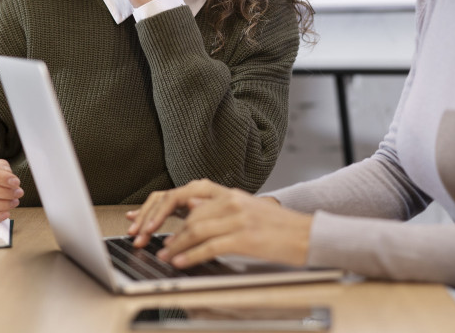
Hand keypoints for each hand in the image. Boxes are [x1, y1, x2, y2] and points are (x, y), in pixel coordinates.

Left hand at [125, 179, 311, 267]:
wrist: (307, 235)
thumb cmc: (279, 227)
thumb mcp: (247, 210)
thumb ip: (220, 209)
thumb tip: (191, 210)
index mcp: (232, 194)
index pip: (189, 196)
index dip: (165, 207)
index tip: (147, 217)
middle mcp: (233, 202)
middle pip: (189, 215)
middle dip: (167, 231)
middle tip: (153, 243)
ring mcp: (238, 219)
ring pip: (196, 230)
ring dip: (176, 245)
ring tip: (165, 256)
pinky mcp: (244, 238)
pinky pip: (210, 246)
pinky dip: (191, 255)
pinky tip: (182, 261)